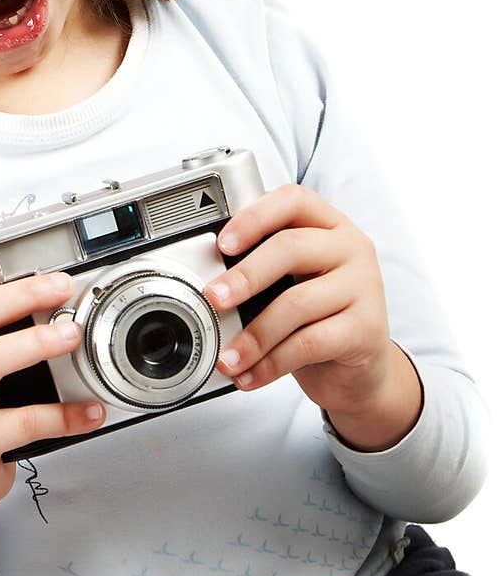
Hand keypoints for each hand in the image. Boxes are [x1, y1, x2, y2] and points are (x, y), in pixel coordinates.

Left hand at [206, 184, 418, 432]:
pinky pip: (309, 343)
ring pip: (297, 302)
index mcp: (329, 225)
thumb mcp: (290, 282)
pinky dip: (271, 363)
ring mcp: (365, 287)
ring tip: (227, 358)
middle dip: (245, 276)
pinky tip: (250, 376)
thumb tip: (208, 282)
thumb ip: (262, 269)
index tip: (222, 244)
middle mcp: (351, 248)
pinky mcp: (367, 329)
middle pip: (291, 247)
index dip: (254, 217)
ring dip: (253, 335)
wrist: (359, 371)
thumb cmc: (316, 317)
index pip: (294, 200)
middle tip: (214, 299)